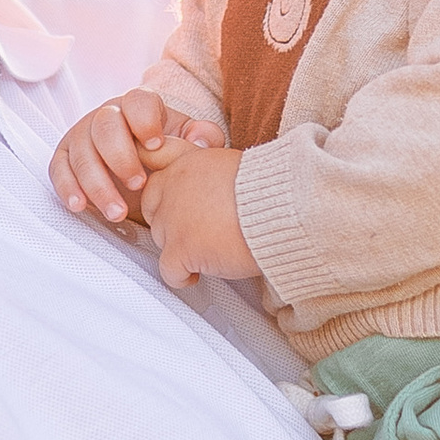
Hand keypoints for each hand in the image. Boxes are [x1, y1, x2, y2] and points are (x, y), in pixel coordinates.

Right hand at [50, 90, 212, 228]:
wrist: (146, 175)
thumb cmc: (166, 156)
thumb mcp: (188, 145)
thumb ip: (203, 138)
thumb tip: (200, 141)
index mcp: (139, 106)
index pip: (137, 100)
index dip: (144, 120)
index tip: (156, 146)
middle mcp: (107, 116)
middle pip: (104, 125)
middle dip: (120, 156)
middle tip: (139, 185)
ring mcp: (82, 136)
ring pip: (81, 153)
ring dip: (98, 185)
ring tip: (118, 213)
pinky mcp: (65, 158)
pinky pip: (58, 170)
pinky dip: (67, 188)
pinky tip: (80, 206)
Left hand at [139, 142, 259, 285]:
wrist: (286, 208)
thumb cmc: (272, 189)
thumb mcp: (232, 166)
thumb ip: (208, 176)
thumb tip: (206, 189)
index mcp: (188, 163)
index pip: (156, 183)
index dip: (170, 201)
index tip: (184, 213)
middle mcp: (174, 187)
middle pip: (153, 212)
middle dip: (171, 225)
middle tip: (195, 234)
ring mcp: (174, 219)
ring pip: (161, 241)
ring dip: (181, 250)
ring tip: (207, 253)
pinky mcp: (182, 248)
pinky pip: (169, 271)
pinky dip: (183, 276)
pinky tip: (198, 273)